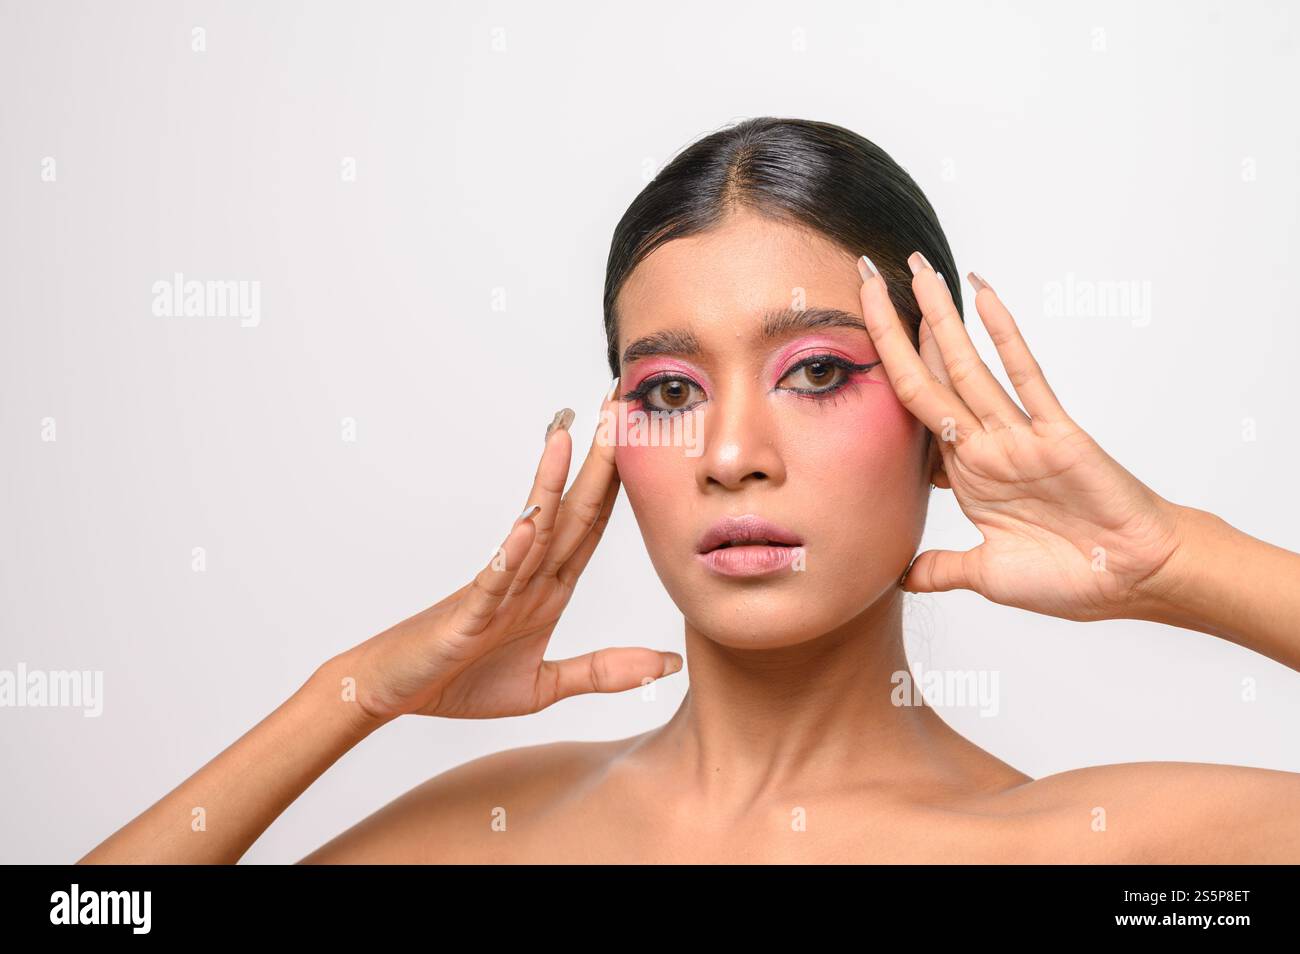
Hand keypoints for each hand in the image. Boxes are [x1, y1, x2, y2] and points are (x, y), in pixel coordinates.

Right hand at [340, 383, 682, 723]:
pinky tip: (527, 525)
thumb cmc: (459, 683)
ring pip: (531, 530)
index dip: (621, 482)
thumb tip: (671, 664)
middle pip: (572, 511)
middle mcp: (526, 577)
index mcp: (548, 589)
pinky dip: (510, 554)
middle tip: (618, 403)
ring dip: (549, 483)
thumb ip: (605, 672)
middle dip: (599, 459)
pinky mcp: (467, 616)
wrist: (392, 695)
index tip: (643, 435)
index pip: (593, 526)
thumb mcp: (545, 684)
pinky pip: (493, 581)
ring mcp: (495, 590)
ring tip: (567, 436)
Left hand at [857, 252, 1185, 622]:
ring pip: (968, 365)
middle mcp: (986, 445)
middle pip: (929, 375)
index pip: (912, 413)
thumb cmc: (1071, 576)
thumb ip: (943, 568)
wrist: (1134, 580)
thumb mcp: (987, 574)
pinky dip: (1005, 335)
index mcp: (967, 473)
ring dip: (940, 317)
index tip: (850, 340)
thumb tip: (899, 577)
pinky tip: (984, 295)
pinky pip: (1024, 376)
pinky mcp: (1057, 433)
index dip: (881, 377)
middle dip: (896, 328)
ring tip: (916, 268)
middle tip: (866, 277)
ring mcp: (1019, 434)